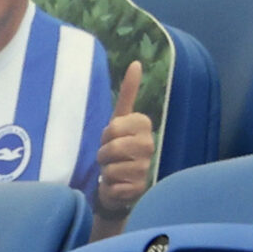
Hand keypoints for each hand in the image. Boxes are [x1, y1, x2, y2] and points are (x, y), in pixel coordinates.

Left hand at [91, 60, 154, 237]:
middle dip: (103, 153)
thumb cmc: (116, 150)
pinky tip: (117, 186)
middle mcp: (149, 145)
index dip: (106, 135)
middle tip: (108, 156)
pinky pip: (113, 185)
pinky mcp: (139, 188)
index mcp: (144, 125)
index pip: (113, 127)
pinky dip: (109, 187)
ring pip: (111, 167)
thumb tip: (136, 62)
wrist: (116, 183)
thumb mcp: (118, 121)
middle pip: (112, 146)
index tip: (110, 137)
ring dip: (105, 170)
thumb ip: (127, 93)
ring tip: (112, 170)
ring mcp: (146, 167)